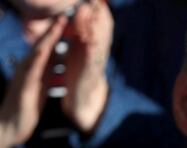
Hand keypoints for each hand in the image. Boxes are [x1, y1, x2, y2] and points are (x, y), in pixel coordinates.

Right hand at [0, 15, 66, 147]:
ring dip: (47, 40)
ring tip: (57, 27)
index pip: (48, 49)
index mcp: (36, 69)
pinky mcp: (24, 89)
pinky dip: (38, 60)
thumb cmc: (28, 106)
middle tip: (64, 16)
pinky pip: (31, 72)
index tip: (69, 22)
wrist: (12, 126)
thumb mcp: (42, 86)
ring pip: (37, 54)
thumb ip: (50, 73)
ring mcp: (25, 77)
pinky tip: (44, 52)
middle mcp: (28, 69)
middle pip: (42, 46)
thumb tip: (61, 62)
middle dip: (53, 31)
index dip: (57, 35)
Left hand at [62, 0, 113, 132]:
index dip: (99, 9)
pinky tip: (91, 38)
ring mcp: (97, 61)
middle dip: (101, 13)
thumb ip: (83, 32)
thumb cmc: (80, 72)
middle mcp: (99, 50)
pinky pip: (93, 57)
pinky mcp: (91, 71)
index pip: (100, 23)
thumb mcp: (81, 49)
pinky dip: (93, 47)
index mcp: (94, 44)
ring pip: (101, 40)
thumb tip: (82, 12)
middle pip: (104, 28)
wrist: (83, 98)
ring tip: (96, 10)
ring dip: (99, 25)